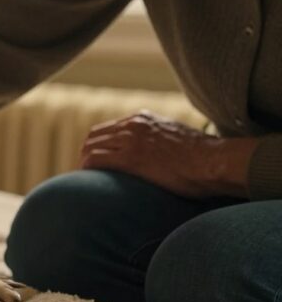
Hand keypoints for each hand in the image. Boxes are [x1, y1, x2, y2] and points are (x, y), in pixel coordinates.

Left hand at [79, 111, 256, 198]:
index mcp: (144, 119)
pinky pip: (95, 160)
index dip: (99, 145)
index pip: (108, 129)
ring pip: (90, 147)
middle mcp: (133, 125)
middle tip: (86, 172)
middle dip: (87, 153)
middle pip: (94, 136)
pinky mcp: (130, 157)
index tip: (97, 160)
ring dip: (84, 163)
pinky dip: (86, 169)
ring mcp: (131, 140)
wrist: (216, 162)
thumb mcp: (179, 138)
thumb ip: (161, 140)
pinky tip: (87, 181)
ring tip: (85, 180)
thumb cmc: (205, 158)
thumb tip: (157, 155)